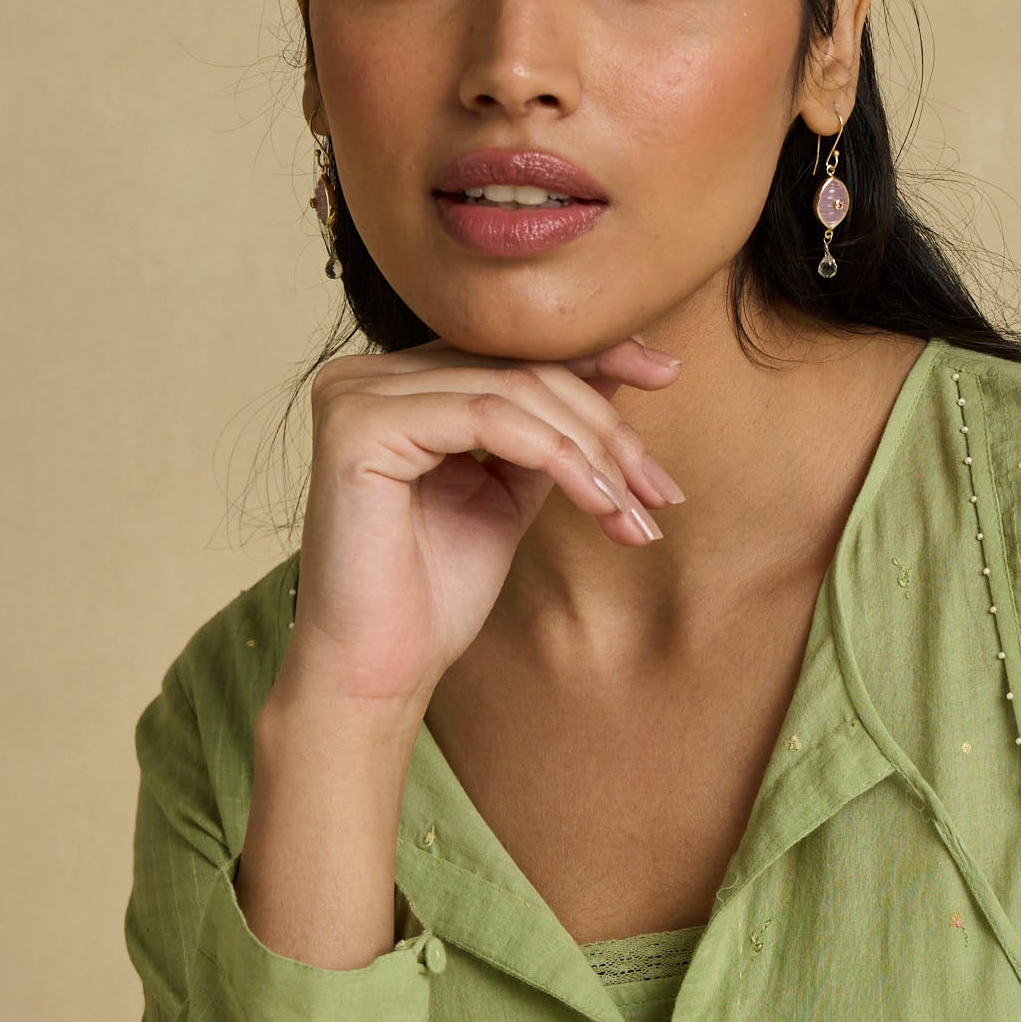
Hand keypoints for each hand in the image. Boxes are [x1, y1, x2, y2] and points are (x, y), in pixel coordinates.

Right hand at [278, 333, 684, 722]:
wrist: (380, 671)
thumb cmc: (433, 595)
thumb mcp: (506, 493)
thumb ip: (544, 433)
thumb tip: (615, 373)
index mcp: (391, 385)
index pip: (505, 351)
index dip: (594, 354)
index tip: (666, 373)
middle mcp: (363, 377)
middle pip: (517, 368)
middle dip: (607, 427)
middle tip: (663, 489)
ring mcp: (354, 394)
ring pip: (513, 391)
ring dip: (595, 453)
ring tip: (637, 514)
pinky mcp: (359, 425)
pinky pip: (489, 419)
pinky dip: (560, 458)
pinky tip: (600, 504)